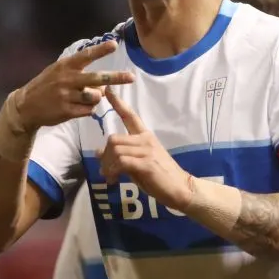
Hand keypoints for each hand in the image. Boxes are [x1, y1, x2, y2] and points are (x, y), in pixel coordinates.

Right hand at [15, 41, 134, 129]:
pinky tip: (78, 107)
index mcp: (65, 66)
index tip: (114, 45)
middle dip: (116, 78)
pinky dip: (88, 109)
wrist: (26, 106)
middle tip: (132, 77)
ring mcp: (67, 96)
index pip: (86, 56)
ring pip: (95, 97)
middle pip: (98, 78)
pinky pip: (88, 110)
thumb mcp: (57, 72)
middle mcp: (67, 79)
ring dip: (95, 98)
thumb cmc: (46, 86)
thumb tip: (102, 85)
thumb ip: (78, 73)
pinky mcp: (67, 111)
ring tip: (85, 98)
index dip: (101, 50)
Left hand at [96, 87, 192, 209]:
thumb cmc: (159, 176)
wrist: (180, 188)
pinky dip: (113, 172)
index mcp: (145, 136)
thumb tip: (98, 152)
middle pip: (113, 139)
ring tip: (110, 177)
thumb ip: (120, 156)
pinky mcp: (146, 163)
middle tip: (105, 171)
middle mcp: (145, 139)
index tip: (107, 90)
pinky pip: (121, 162)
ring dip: (107, 166)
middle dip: (104, 156)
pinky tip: (114, 180)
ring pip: (115, 150)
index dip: (117, 103)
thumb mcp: (137, 163)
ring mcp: (146, 151)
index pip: (130, 115)